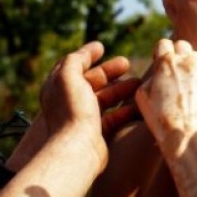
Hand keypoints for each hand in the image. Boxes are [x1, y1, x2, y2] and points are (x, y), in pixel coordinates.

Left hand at [39, 42, 140, 172]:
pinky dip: (125, 109)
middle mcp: (68, 101)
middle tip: (127, 63)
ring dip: (121, 89)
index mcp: (58, 87)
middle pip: (91, 81)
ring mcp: (82, 117)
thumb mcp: (69, 76)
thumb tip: (89, 50)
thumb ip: (76, 59)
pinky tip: (138, 104)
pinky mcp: (96, 132)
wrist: (78, 149)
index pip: (72, 65)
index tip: (102, 46)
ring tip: (138, 83)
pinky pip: (112, 116)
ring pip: (104, 98)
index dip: (86, 54)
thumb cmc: (72, 110)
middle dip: (109, 71)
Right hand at [136, 40, 196, 156]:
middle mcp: (186, 61)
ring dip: (188, 61)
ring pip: (195, 55)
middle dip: (175, 53)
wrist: (186, 135)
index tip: (158, 63)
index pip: (163, 43)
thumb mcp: (142, 95)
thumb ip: (150, 76)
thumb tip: (157, 72)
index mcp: (166, 62)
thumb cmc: (159, 118)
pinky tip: (192, 89)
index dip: (159, 53)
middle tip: (171, 69)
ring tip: (183, 78)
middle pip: (181, 44)